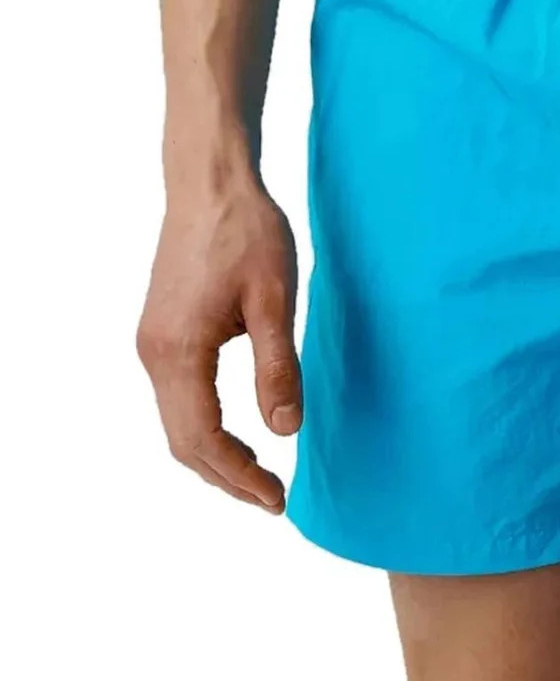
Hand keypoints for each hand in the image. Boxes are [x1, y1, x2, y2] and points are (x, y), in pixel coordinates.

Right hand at [137, 178, 300, 511]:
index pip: (202, 440)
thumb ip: (277, 366)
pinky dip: (203, 426)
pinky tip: (235, 430)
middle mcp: (154, 354)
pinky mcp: (160, 330)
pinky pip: (176, 397)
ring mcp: (152, 342)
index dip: (239, 477)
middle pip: (183, 442)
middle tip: (272, 497)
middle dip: (226, 477)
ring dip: (213, 455)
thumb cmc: (245, 231)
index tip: (278, 498)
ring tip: (258, 473)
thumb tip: (286, 431)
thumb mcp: (274, 298)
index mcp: (179, 351)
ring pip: (176, 422)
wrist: (210, 181)